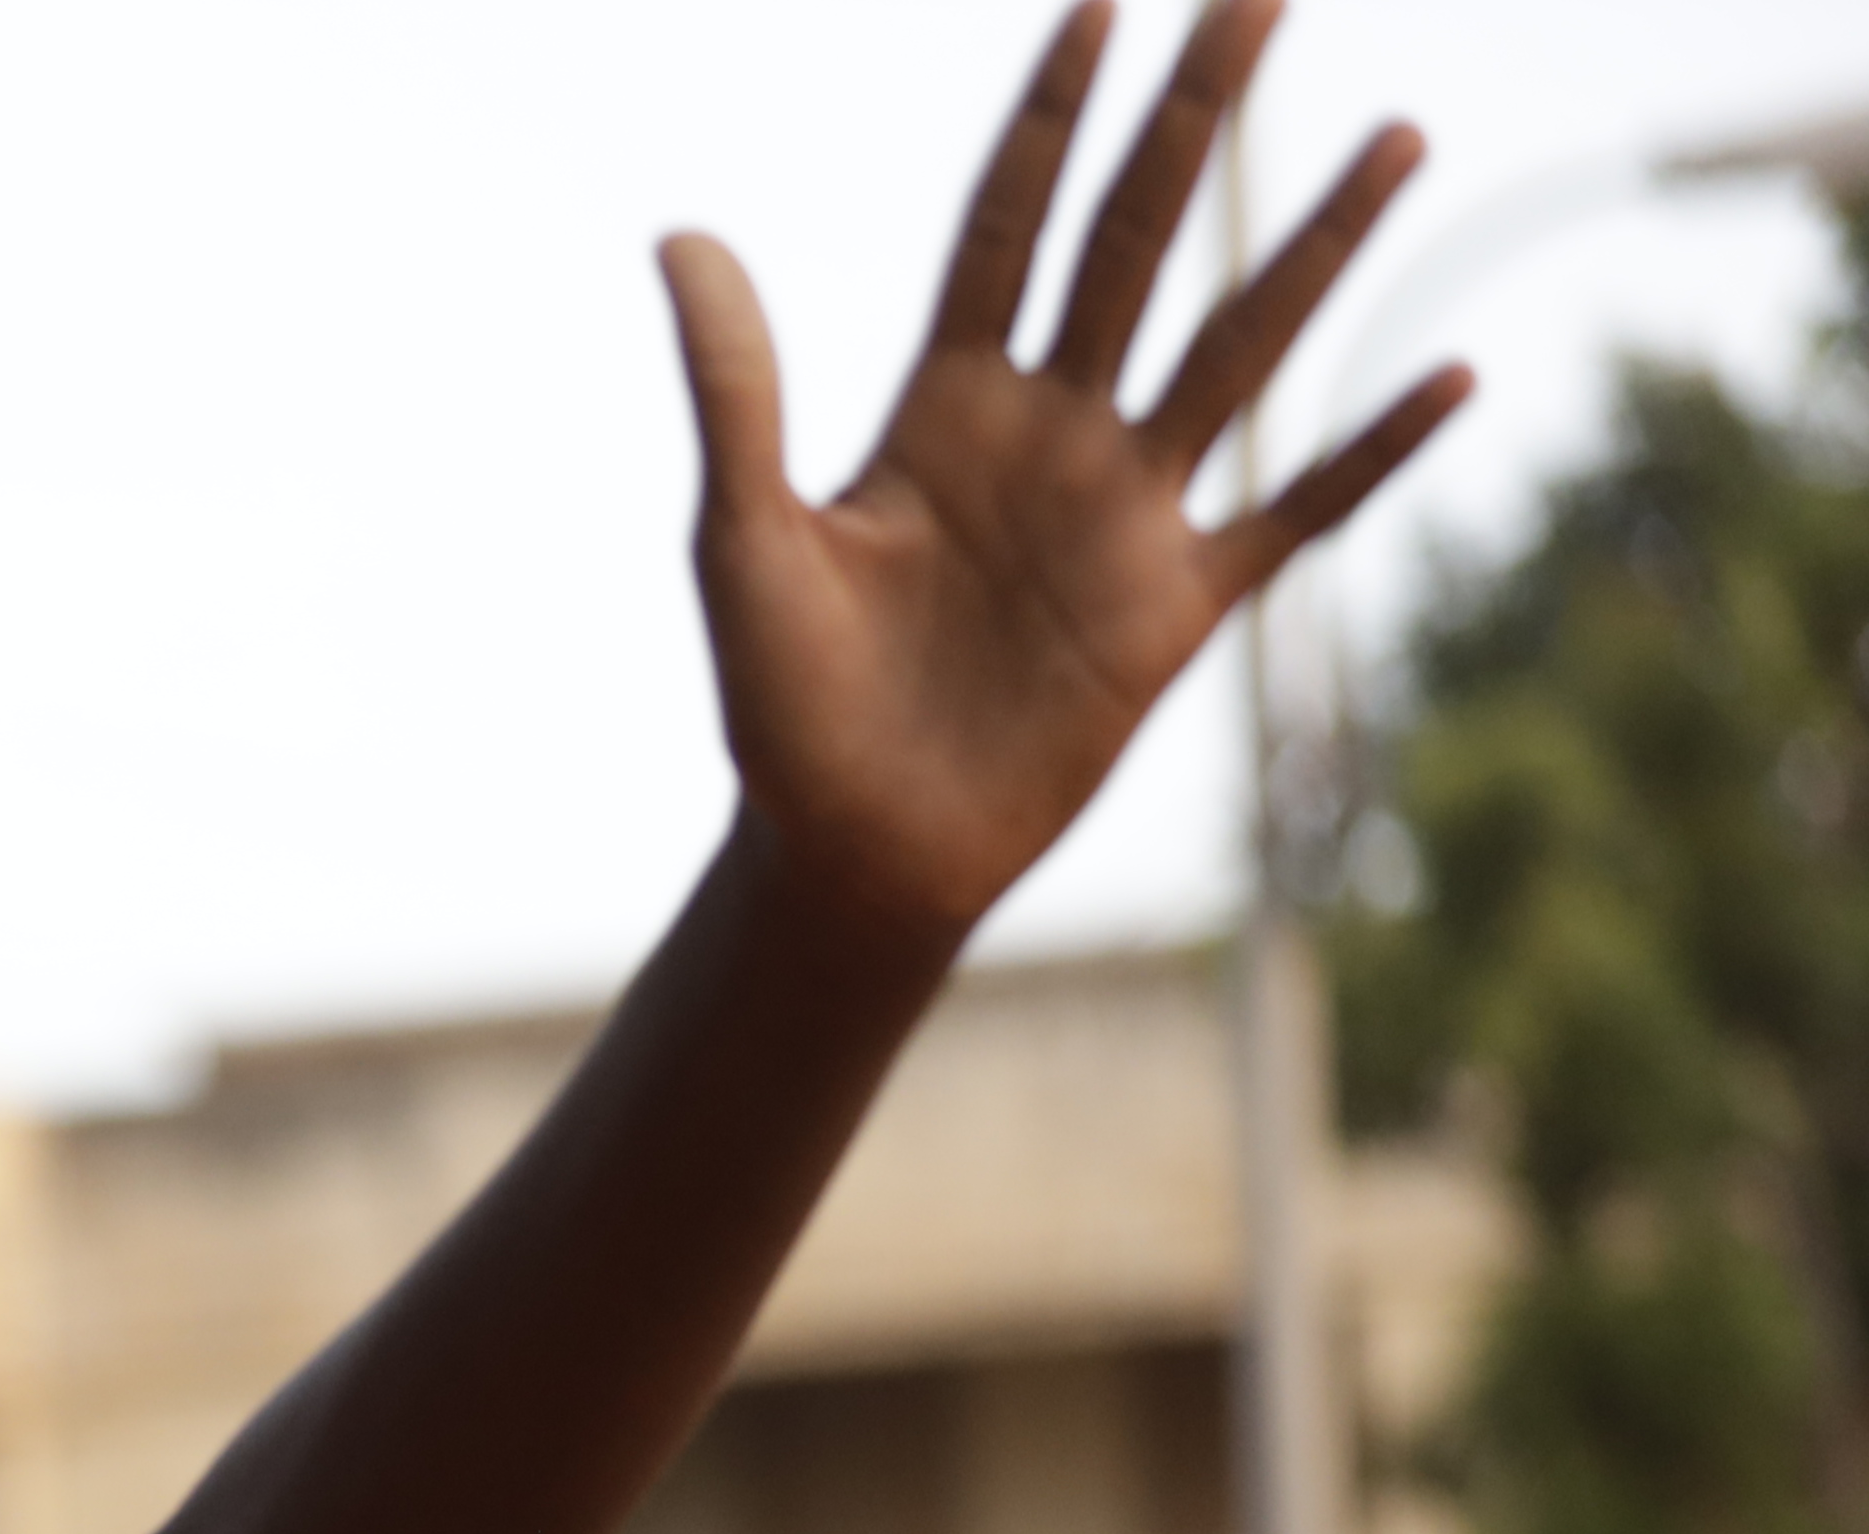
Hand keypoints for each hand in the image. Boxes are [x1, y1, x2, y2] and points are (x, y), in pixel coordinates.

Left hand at [662, 1, 1464, 944]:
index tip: (1102, 3)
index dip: (1050, 117)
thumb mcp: (743, 538)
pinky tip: (1450, 375)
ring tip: (1399, 134)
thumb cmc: (779, 706)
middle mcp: (1048, 430)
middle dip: (1196, 120)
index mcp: (940, 402)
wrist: (849, 852)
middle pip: (1137, 240)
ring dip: (1318, 244)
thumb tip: (680, 239)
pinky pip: (1298, 508)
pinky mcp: (1177, 605)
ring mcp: (1123, 509)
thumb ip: (734, 392)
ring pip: (1239, 345)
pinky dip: (1372, 450)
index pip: (1009, 223)